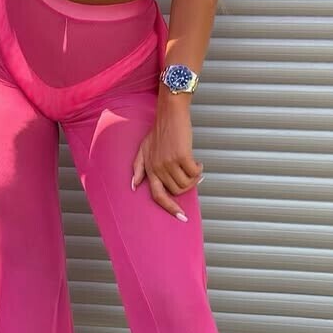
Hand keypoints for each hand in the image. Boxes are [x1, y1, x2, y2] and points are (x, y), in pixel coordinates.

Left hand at [131, 104, 203, 218]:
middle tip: (192, 175)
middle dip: (188, 185)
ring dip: (195, 178)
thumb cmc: (158, 131)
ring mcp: (170, 163)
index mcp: (149, 169)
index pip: (158, 196)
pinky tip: (198, 162)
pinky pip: (195, 173)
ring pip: (187, 183)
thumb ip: (138, 167)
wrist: (169, 114)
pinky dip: (199, 169)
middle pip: (177, 190)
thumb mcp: (143, 148)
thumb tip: (133, 186)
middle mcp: (158, 168)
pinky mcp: (182, 156)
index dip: (170, 208)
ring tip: (195, 166)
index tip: (182, 217)